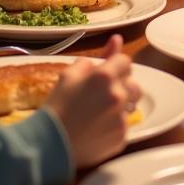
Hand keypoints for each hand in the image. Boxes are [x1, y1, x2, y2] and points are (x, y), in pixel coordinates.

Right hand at [45, 34, 141, 168]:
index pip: (125, 61)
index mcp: (105, 76)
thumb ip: (98, 56)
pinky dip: (114, 124)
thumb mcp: (70, 74)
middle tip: (102, 93)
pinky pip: (124, 125)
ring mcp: (121, 118)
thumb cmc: (57, 105)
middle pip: (133, 83)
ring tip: (100, 111)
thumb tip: (117, 40)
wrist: (50, 144)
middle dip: (121, 85)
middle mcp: (118, 95)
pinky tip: (97, 128)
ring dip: (120, 104)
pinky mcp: (122, 137)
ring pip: (130, 104)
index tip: (104, 74)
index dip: (115, 66)